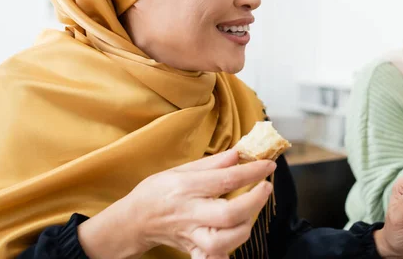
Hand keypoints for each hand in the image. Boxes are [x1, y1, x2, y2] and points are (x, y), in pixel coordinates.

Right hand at [78, 149, 274, 258]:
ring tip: (251, 212)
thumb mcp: (180, 169)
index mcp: (187, 187)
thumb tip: (239, 153)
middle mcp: (190, 213)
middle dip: (254, 200)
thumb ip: (212, 163)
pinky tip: (234, 242)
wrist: (134, 220)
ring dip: (245, 226)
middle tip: (266, 187)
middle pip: (228, 213)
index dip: (252, 172)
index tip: (268, 165)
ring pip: (224, 241)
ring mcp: (191, 235)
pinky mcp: (192, 251)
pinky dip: (225, 256)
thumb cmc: (156, 191)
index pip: (226, 179)